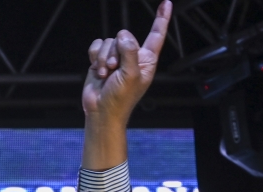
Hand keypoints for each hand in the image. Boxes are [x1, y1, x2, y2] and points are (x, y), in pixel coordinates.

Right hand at [82, 1, 171, 123]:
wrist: (101, 110)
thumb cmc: (121, 99)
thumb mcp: (131, 75)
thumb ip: (130, 52)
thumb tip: (123, 37)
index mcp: (146, 60)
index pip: (156, 35)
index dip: (161, 19)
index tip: (166, 3)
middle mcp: (132, 56)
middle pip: (124, 36)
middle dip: (116, 52)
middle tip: (115, 70)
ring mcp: (116, 57)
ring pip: (109, 41)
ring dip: (104, 58)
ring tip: (106, 74)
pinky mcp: (102, 59)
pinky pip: (97, 45)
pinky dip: (95, 57)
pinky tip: (98, 70)